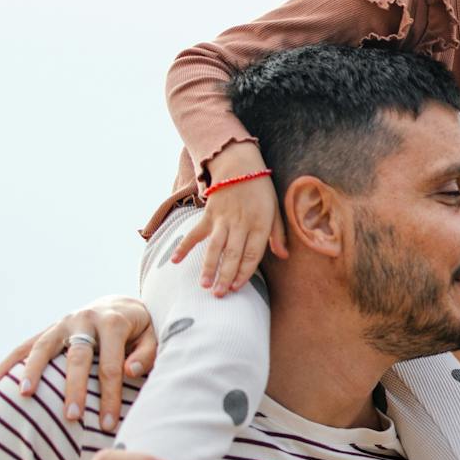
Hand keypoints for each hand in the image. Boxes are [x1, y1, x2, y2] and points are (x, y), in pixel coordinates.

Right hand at [0, 296, 156, 431]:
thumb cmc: (140, 330)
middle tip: (71, 417)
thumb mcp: (153, 336)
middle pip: (77, 357)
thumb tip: (131, 371)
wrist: (120, 304)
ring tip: (24, 396)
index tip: (109, 424)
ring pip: (44, 347)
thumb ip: (147, 354)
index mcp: (113, 322)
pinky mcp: (50, 329)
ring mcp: (63, 323)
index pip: (111, 365)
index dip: (110, 396)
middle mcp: (84, 319)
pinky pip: (26, 345)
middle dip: (73, 388)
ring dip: (32, 371)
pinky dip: (10, 362)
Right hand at [173, 143, 287, 296]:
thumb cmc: (260, 191)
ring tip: (204, 285)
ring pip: (214, 246)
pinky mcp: (208, 214)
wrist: (239, 165)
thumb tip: (284, 256)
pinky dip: (184, 246)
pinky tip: (175, 261)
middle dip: (226, 276)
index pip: (252, 254)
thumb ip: (278, 235)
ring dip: (208, 267)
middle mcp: (240, 223)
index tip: (237, 288)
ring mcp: (222, 219)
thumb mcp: (275, 210)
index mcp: (260, 224)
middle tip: (219, 295)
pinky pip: (195, 233)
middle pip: (233, 254)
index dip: (244, 272)